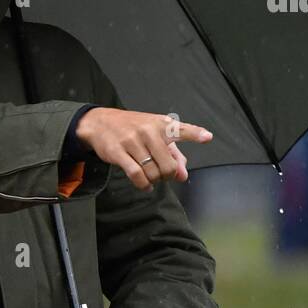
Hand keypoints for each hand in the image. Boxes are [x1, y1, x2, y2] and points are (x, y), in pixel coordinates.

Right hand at [76, 107, 211, 190]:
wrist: (100, 122)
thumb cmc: (133, 128)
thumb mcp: (155, 134)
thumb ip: (174, 154)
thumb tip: (182, 176)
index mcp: (161, 124)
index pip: (181, 129)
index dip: (195, 134)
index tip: (207, 137)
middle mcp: (148, 131)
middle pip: (168, 165)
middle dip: (167, 176)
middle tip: (162, 174)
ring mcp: (132, 141)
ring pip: (152, 172)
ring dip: (154, 180)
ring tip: (151, 178)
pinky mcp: (117, 152)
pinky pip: (136, 175)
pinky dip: (143, 185)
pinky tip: (145, 185)